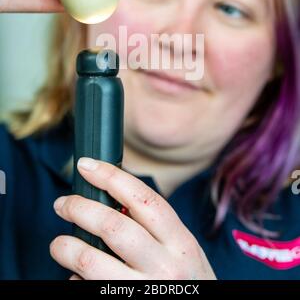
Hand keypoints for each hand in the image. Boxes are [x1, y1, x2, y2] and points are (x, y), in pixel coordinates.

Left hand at [50, 158, 215, 279]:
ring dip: (67, 247)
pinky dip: (77, 280)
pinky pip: (90, 288)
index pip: (143, 198)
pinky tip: (77, 277)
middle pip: (112, 225)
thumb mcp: (183, 251)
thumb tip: (112, 205)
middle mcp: (165, 266)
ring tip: (59, 244)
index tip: (88, 165)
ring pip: (91, 260)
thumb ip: (157, 229)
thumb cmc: (188, 284)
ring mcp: (144, 291)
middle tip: (63, 204)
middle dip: (79, 208)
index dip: (111, 177)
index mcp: (181, 242)